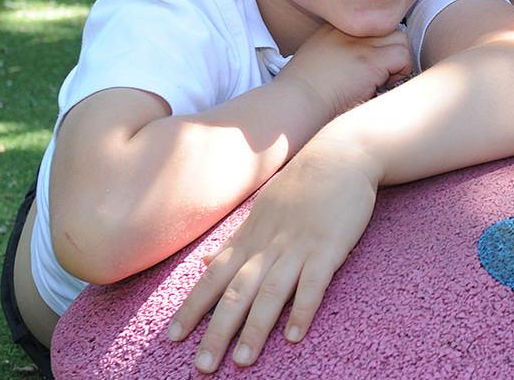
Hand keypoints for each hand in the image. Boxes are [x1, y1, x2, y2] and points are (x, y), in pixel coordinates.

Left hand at [165, 142, 379, 372]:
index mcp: (249, 238)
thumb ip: (236, 239)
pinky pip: (314, 283)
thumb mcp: (261, 209)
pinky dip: (302, 310)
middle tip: (203, 367)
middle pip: (235, 293)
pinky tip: (293, 336)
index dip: (192, 308)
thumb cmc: (302, 184)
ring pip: (270, 293)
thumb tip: (206, 261)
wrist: (341, 154)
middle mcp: (268, 246)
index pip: (212, 278)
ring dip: (255, 328)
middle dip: (217, 332)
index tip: (172, 338)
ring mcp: (298, 247)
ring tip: (243, 360)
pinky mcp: (328, 248)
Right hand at [278, 24, 411, 120]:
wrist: (292, 104)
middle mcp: (348, 31)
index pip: (371, 25)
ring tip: (382, 81)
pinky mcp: (370, 61)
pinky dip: (400, 73)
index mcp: (334, 30)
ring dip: (398, 62)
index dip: (378, 45)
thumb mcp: (314, 63)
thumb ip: (336, 55)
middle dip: (392, 51)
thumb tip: (358, 68)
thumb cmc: (299, 96)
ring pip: (401, 39)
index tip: (370, 66)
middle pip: (389, 28)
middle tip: (381, 75)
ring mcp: (360, 44)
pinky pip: (403, 57)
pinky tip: (381, 87)